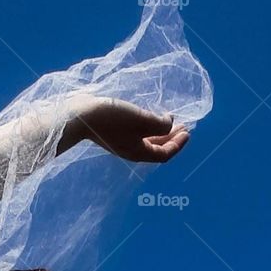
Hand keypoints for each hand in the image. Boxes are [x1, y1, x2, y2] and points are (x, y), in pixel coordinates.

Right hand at [59, 96, 189, 163]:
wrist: (81, 116)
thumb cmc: (113, 119)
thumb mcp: (142, 120)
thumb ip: (161, 125)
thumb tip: (169, 123)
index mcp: (139, 153)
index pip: (165, 154)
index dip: (178, 144)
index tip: (188, 130)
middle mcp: (132, 151)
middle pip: (157, 149)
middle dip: (172, 138)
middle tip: (184, 126)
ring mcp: (122, 142)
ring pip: (148, 141)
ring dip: (161, 132)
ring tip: (170, 120)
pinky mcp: (115, 132)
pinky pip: (138, 133)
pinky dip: (149, 127)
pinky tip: (149, 116)